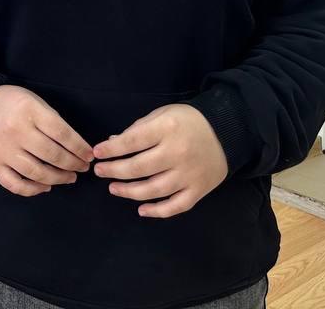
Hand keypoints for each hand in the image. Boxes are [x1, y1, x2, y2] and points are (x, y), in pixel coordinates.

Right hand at [0, 85, 94, 196]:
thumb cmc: (11, 102)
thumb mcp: (34, 101)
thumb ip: (52, 121)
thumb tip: (75, 147)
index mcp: (29, 111)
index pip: (62, 133)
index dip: (79, 147)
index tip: (88, 155)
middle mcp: (16, 131)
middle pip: (52, 155)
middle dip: (72, 164)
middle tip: (82, 167)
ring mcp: (3, 150)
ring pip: (36, 172)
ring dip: (58, 178)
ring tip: (69, 178)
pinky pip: (15, 184)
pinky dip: (33, 189)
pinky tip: (46, 186)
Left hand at [91, 103, 228, 217]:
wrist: (227, 131)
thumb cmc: (189, 121)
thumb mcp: (163, 114)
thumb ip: (138, 128)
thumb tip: (112, 142)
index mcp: (167, 129)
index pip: (132, 141)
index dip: (111, 149)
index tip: (97, 153)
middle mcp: (177, 153)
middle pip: (139, 168)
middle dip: (114, 170)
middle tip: (99, 171)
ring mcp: (189, 174)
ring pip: (153, 190)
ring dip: (129, 192)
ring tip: (114, 188)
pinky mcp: (198, 190)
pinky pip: (176, 206)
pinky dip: (157, 211)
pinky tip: (141, 209)